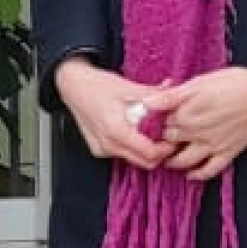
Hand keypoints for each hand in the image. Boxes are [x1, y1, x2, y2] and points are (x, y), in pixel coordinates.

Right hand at [52, 56, 167, 168]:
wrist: (72, 86)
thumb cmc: (95, 85)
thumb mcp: (128, 87)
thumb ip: (153, 95)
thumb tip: (174, 95)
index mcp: (116, 131)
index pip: (149, 154)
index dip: (166, 148)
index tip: (173, 137)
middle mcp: (108, 145)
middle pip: (144, 162)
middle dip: (159, 152)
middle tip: (167, 136)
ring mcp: (102, 149)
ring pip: (133, 159)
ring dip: (145, 150)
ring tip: (151, 131)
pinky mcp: (99, 149)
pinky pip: (122, 154)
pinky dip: (132, 146)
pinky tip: (134, 131)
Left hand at [143, 64, 246, 181]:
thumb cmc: (234, 83)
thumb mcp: (198, 82)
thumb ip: (170, 96)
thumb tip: (145, 104)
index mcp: (185, 113)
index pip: (159, 124)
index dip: (153, 124)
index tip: (150, 124)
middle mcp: (195, 132)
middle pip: (168, 143)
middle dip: (161, 142)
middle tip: (156, 141)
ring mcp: (211, 145)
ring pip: (184, 161)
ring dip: (173, 162)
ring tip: (167, 159)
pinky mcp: (228, 152)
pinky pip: (210, 170)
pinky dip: (199, 175)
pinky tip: (191, 175)